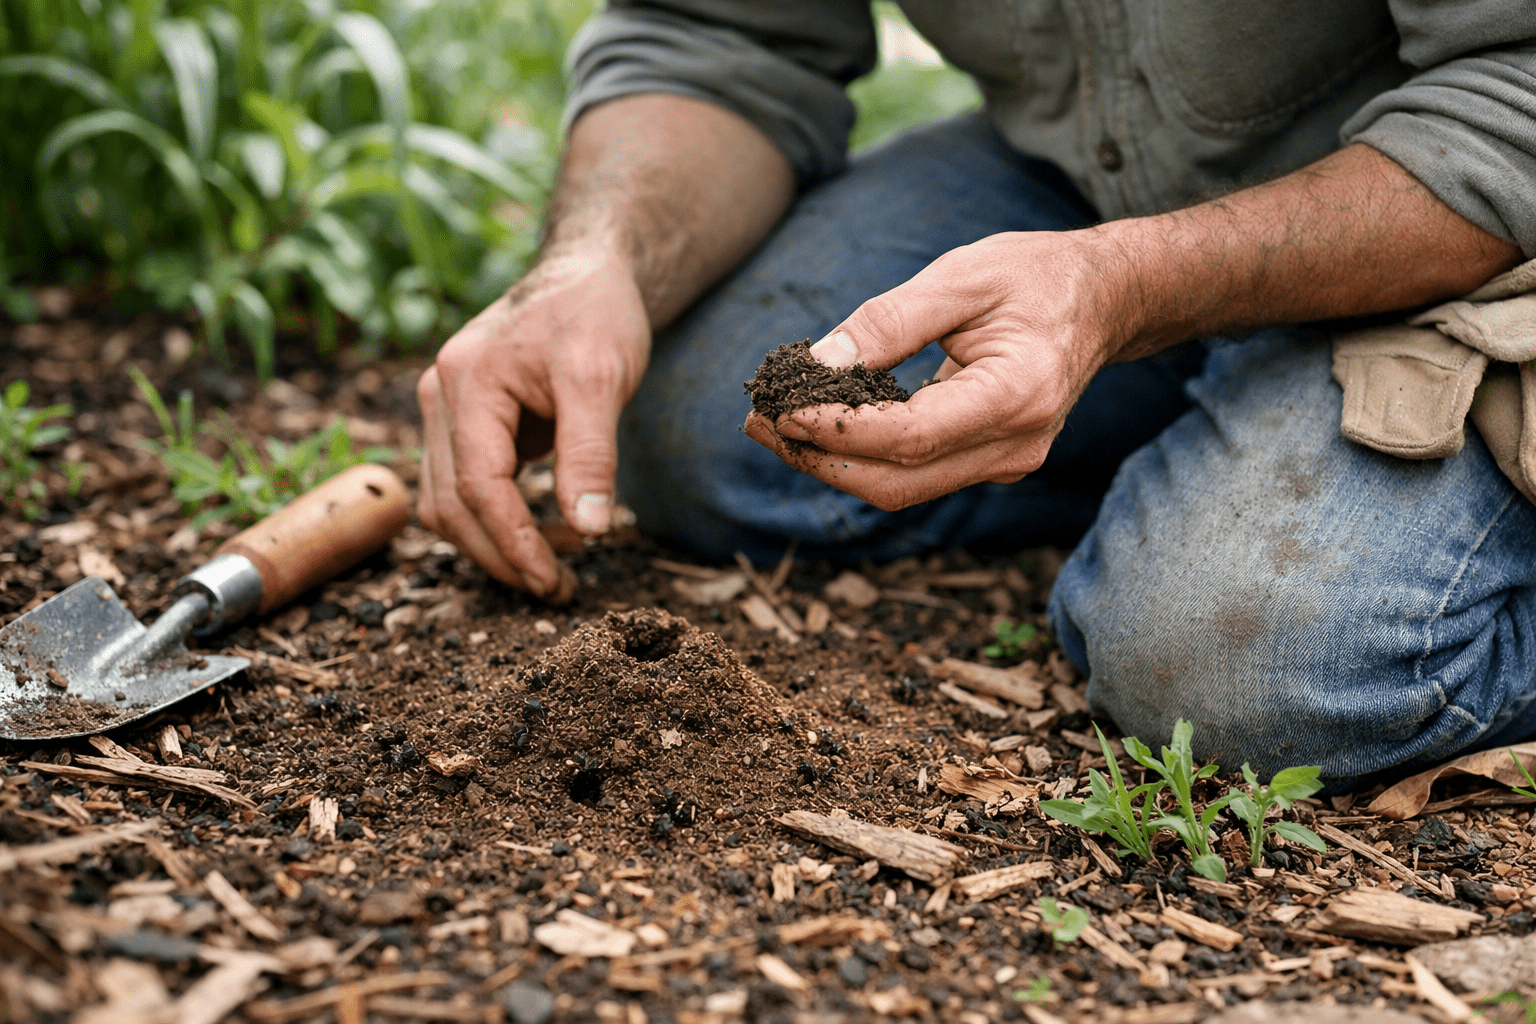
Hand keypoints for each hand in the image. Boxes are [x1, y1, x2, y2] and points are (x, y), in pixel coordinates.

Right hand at [417, 249, 650, 598]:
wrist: (584, 274)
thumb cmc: (594, 314)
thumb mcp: (603, 379)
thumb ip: (591, 454)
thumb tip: (588, 530)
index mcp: (468, 381)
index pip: (478, 487)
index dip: (515, 543)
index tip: (554, 580)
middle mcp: (440, 394)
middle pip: (451, 504)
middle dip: (502, 556)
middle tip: (558, 589)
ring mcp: (443, 407)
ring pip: (446, 502)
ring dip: (493, 544)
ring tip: (554, 567)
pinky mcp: (460, 420)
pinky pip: (461, 485)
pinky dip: (494, 518)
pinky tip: (543, 532)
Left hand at [743, 230, 1131, 509]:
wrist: (1103, 301)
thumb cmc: (1036, 277)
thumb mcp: (963, 276)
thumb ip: (890, 320)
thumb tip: (817, 362)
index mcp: (1017, 395)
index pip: (911, 435)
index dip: (840, 430)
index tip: (782, 409)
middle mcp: (1015, 445)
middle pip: (897, 481)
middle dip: (819, 459)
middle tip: (758, 421)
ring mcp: (1006, 463)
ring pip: (901, 489)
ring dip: (831, 463)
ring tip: (771, 425)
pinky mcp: (988, 463)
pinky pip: (914, 474)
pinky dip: (861, 456)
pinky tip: (818, 426)